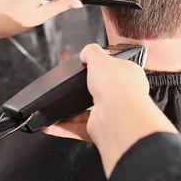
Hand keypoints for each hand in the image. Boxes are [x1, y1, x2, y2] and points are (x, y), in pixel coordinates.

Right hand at [44, 44, 177, 177]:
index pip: (115, 69)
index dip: (102, 67)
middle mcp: (122, 96)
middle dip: (83, 91)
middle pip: (99, 91)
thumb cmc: (117, 86)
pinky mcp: (99, 129)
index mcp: (129, 76)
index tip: (87, 67)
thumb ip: (91, 52)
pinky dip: (63, 127)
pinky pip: (77, 128)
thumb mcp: (100, 58)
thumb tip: (86, 53)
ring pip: (85, 112)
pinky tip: (51, 124)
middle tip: (70, 87)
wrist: (117, 115)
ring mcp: (110, 114)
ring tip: (55, 107)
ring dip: (68, 111)